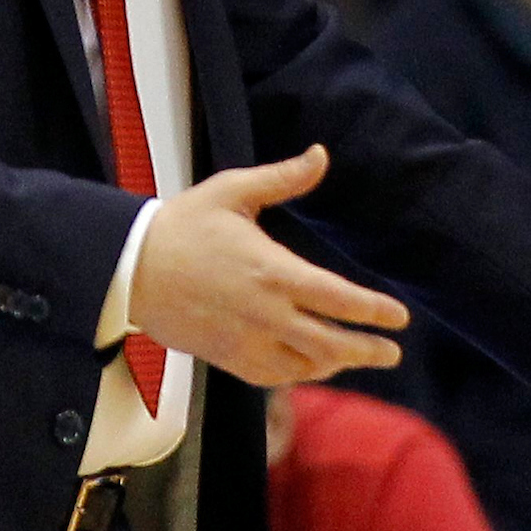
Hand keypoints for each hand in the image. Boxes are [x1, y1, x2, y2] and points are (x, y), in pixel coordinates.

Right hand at [128, 145, 410, 385]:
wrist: (129, 269)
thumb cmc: (183, 224)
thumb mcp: (233, 190)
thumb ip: (283, 178)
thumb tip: (321, 154)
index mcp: (272, 271)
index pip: (337, 299)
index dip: (373, 311)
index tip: (400, 318)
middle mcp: (264, 314)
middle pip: (328, 343)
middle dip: (366, 350)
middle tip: (393, 352)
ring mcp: (244, 341)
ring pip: (302, 366)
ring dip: (335, 364)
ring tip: (357, 357)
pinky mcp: (224, 357)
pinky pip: (270, 376)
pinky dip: (298, 374)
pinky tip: (311, 366)